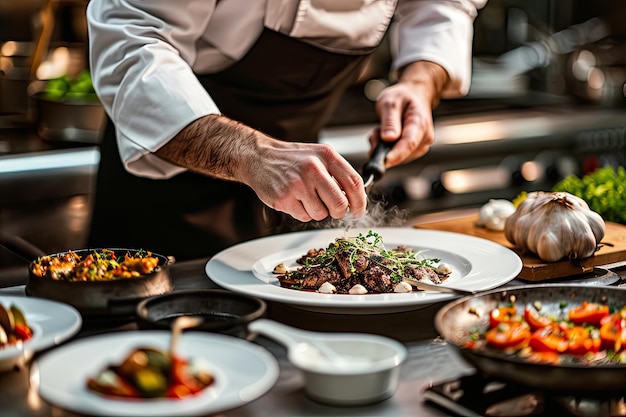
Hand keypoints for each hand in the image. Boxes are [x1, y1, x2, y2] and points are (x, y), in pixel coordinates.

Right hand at [247, 141, 367, 221]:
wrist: (259, 157)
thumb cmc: (291, 159)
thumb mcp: (318, 156)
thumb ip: (337, 174)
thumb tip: (355, 198)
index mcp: (326, 156)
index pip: (354, 183)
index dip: (360, 202)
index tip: (358, 210)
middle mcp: (313, 168)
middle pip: (340, 204)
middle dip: (339, 212)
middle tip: (333, 210)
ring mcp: (297, 184)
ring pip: (321, 214)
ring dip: (317, 211)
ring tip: (306, 197)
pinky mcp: (284, 198)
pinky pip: (304, 217)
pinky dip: (302, 213)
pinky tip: (294, 199)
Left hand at [369, 61, 447, 168]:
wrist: (414, 96)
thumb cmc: (403, 98)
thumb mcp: (391, 103)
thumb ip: (389, 122)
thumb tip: (388, 139)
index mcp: (420, 123)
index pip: (409, 143)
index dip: (396, 154)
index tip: (383, 161)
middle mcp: (424, 138)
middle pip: (402, 154)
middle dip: (384, 148)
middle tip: (376, 132)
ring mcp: (420, 146)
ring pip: (397, 158)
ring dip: (383, 148)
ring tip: (381, 129)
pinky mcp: (414, 151)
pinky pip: (397, 157)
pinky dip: (386, 150)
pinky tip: (385, 136)